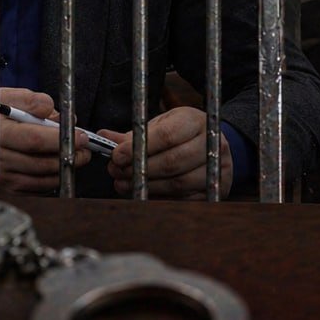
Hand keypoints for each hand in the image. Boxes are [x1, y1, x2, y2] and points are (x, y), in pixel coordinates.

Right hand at [0, 87, 89, 192]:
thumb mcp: (6, 96)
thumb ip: (31, 99)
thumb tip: (52, 109)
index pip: (33, 140)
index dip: (60, 139)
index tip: (81, 135)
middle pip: (42, 163)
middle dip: (69, 156)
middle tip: (85, 148)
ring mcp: (3, 178)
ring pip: (43, 179)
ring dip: (65, 168)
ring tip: (77, 155)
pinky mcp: (8, 189)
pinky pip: (38, 188)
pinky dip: (54, 179)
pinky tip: (60, 166)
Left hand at [98, 107, 233, 199]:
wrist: (214, 145)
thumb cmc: (183, 133)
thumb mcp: (162, 125)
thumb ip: (135, 133)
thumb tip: (104, 136)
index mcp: (195, 121)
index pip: (167, 135)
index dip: (139, 148)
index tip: (117, 156)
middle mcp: (210, 143)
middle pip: (173, 161)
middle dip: (140, 170)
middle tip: (117, 172)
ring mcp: (216, 167)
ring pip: (178, 183)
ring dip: (148, 186)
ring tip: (125, 184)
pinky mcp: (215, 188)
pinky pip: (184, 199)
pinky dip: (160, 198)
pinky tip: (144, 193)